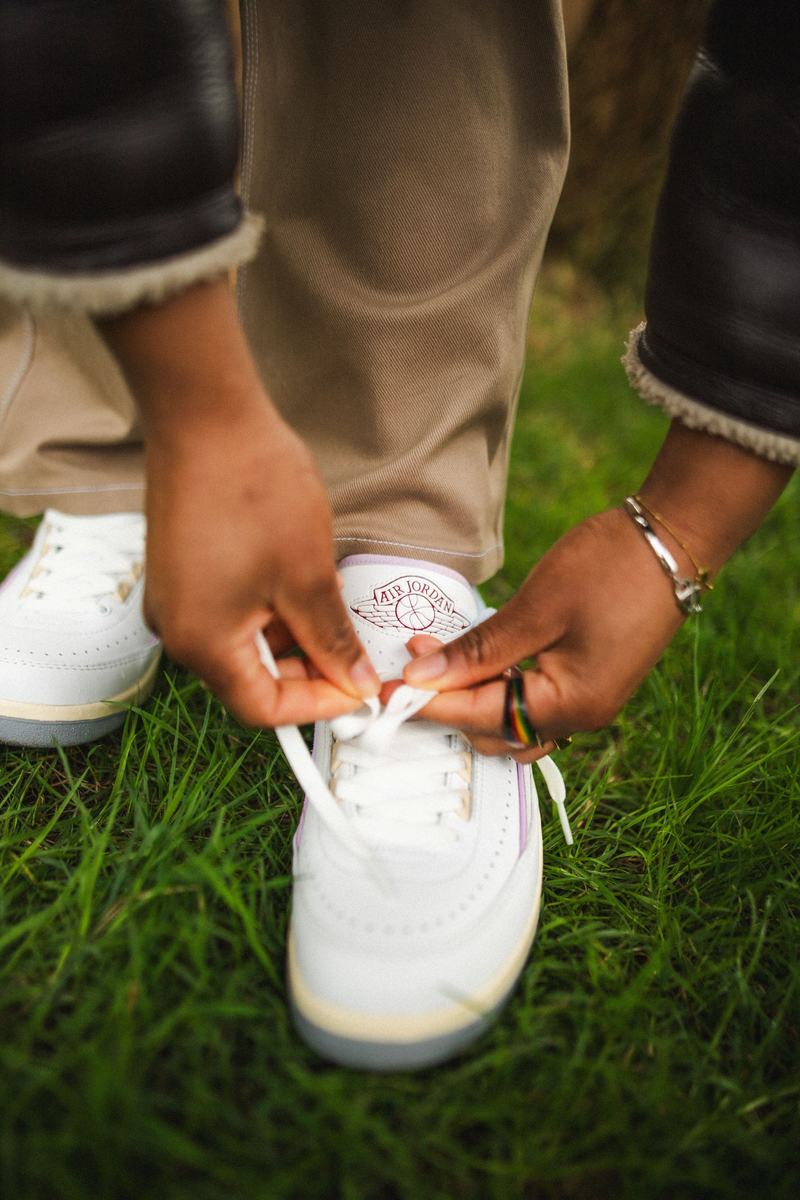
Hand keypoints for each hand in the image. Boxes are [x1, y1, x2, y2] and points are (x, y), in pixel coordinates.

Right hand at [100, 280, 379, 725]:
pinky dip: (270, 612)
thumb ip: (332, 641)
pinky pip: (230, 613)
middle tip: (359, 656)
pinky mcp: (181, 572)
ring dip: (293, 639)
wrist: (206, 416)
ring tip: (336, 611)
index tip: (362, 691)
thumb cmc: (256, 491)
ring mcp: (175, 599)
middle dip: (309, 672)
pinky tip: (304, 586)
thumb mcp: (308, 576)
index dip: (319, 706)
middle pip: (251, 678)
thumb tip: (356, 684)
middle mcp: (178, 630)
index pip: (262, 707)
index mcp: (202, 643)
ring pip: (244, 644)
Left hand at [403, 422, 792, 758]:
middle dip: (445, 701)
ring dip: (469, 694)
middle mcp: (580, 717)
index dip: (426, 704)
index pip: (477, 717)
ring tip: (432, 653)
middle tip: (406, 661)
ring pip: (510, 719)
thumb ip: (477, 651)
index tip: (384, 690)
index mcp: (568, 706)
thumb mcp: (534, 608)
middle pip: (491, 729)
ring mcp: (588, 702)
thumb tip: (420, 678)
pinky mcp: (589, 681)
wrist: (673, 539)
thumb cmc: (608, 568)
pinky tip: (473, 655)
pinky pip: (532, 701)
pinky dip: (497, 685)